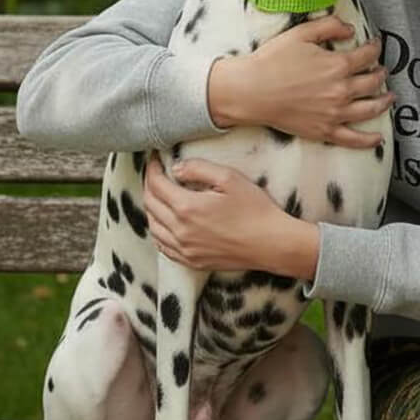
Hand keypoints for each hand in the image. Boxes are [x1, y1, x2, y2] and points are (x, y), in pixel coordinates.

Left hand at [143, 154, 317, 277]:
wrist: (270, 243)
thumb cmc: (254, 208)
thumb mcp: (229, 178)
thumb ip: (199, 169)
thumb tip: (176, 168)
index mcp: (187, 208)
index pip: (156, 185)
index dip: (152, 169)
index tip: (155, 158)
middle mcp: (180, 231)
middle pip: (150, 205)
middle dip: (149, 185)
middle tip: (155, 172)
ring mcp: (185, 249)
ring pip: (153, 227)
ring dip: (151, 208)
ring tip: (158, 194)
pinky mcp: (192, 261)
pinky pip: (163, 247)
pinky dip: (157, 231)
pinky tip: (164, 223)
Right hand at [208, 17, 392, 146]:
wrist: (251, 91)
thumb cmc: (272, 60)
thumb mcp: (301, 33)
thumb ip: (329, 26)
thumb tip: (350, 29)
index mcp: (337, 65)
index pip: (367, 55)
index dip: (375, 48)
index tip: (376, 44)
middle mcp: (341, 91)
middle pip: (372, 82)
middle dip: (380, 73)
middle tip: (381, 70)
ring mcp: (334, 113)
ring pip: (370, 109)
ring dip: (384, 102)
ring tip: (389, 97)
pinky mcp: (324, 131)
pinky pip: (353, 139)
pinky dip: (369, 140)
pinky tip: (378, 138)